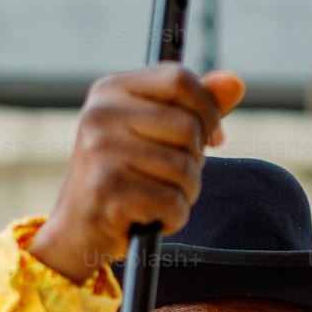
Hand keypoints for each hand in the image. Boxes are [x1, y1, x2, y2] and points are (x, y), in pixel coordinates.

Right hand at [29, 64, 244, 283]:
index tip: (213, 136)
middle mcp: (100, 115)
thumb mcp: (150, 134)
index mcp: (110, 91)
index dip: (208, 110)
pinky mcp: (108, 192)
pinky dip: (174, 218)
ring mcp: (101, 153)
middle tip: (174, 180)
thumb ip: (192, 108)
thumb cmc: (120, 178)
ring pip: (184, 169)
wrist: (75, 231)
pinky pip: (172, 203)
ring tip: (160, 200)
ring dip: (185, 195)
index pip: (178, 79)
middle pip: (187, 127)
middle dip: (195, 162)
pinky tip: (153, 219)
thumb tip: (236, 82)